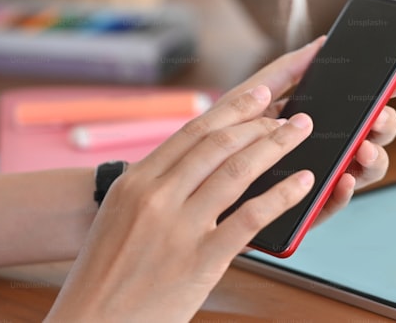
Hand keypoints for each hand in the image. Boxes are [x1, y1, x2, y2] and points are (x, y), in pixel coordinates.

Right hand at [46, 85, 314, 321]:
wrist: (92, 321)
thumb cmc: (106, 274)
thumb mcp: (119, 217)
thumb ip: (153, 188)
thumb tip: (194, 165)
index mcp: (134, 183)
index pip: (191, 132)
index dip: (231, 109)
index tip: (259, 95)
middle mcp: (155, 197)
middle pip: (218, 144)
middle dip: (260, 122)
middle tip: (290, 115)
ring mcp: (178, 228)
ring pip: (237, 171)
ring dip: (275, 146)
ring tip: (300, 133)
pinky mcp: (200, 260)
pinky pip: (250, 218)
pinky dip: (282, 195)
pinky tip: (304, 183)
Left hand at [214, 36, 395, 226]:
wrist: (192, 186)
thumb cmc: (222, 138)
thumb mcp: (248, 98)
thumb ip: (284, 72)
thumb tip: (320, 43)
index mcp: (317, 121)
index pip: (361, 104)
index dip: (387, 90)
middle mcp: (324, 150)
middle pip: (371, 135)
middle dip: (384, 123)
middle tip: (380, 115)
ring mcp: (318, 181)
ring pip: (362, 170)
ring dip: (372, 157)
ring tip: (363, 147)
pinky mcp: (304, 213)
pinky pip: (332, 206)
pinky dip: (342, 193)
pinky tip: (343, 180)